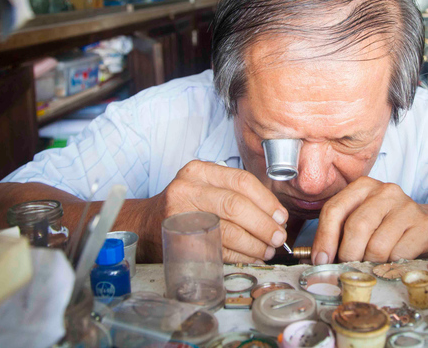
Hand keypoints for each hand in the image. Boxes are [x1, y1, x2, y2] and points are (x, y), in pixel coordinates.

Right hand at [146, 160, 288, 262]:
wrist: (146, 225)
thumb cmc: (185, 206)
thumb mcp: (205, 187)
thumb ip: (235, 193)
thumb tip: (276, 215)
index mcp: (199, 171)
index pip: (242, 181)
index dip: (267, 201)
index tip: (281, 216)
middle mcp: (187, 189)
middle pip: (236, 206)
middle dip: (263, 225)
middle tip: (278, 236)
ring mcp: (180, 215)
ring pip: (228, 230)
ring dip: (254, 244)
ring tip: (267, 250)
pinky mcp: (179, 241)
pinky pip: (217, 250)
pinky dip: (239, 256)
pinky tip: (250, 257)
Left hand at [311, 176, 427, 263]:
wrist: (424, 225)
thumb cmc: (384, 226)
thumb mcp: (359, 221)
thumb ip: (337, 235)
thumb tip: (316, 260)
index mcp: (363, 186)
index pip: (334, 209)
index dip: (324, 238)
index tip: (321, 260)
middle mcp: (385, 191)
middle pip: (356, 227)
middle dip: (347, 254)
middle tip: (347, 268)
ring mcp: (407, 206)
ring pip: (377, 245)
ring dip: (370, 263)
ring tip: (372, 264)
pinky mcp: (423, 225)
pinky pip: (398, 255)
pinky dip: (390, 265)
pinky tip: (392, 261)